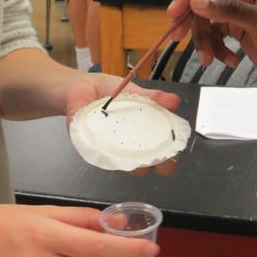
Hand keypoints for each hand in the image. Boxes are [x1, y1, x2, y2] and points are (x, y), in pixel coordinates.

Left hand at [64, 72, 181, 173]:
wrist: (82, 87)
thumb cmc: (110, 93)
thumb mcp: (135, 92)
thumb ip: (154, 98)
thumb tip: (174, 101)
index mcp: (143, 137)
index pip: (160, 158)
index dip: (168, 162)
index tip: (170, 157)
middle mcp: (128, 149)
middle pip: (143, 169)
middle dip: (149, 166)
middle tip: (150, 157)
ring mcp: (111, 152)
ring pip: (122, 167)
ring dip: (127, 159)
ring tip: (128, 145)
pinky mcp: (92, 149)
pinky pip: (100, 157)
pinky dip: (105, 151)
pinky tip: (106, 142)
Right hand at [167, 0, 256, 107]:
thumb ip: (230, 11)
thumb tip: (196, 2)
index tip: (174, 13)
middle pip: (202, 0)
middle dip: (192, 21)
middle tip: (176, 37)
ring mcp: (236, 13)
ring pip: (205, 22)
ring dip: (204, 42)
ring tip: (209, 60)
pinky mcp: (234, 31)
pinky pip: (213, 37)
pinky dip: (216, 51)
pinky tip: (230, 61)